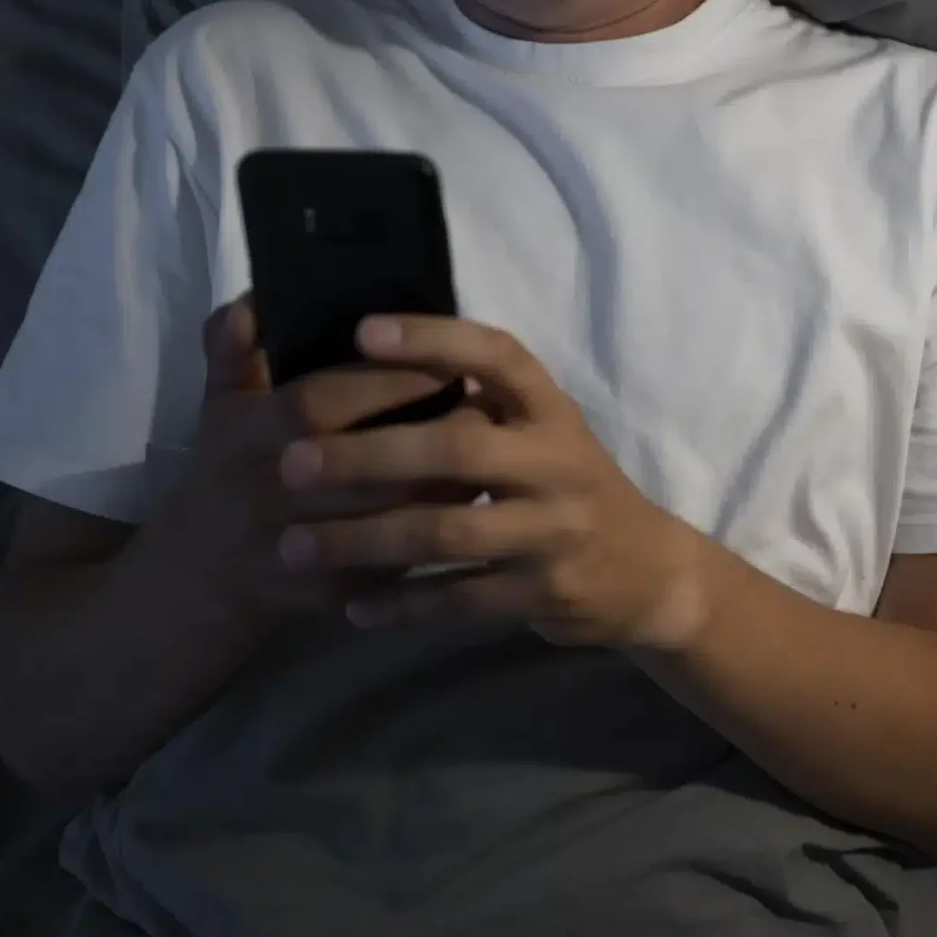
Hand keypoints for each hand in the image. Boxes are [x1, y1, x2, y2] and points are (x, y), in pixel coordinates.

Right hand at [142, 295, 479, 620]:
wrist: (203, 571)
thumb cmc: (227, 464)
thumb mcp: (221, 402)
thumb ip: (234, 347)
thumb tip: (255, 299)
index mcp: (243, 436)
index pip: (319, 404)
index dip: (382, 383)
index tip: (445, 359)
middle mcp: (262, 496)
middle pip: (357, 467)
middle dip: (427, 436)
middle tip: (485, 405)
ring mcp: (293, 552)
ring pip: (382, 523)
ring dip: (442, 489)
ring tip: (492, 453)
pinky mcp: (323, 597)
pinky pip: (389, 571)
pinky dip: (432, 541)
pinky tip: (471, 509)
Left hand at [266, 314, 709, 650]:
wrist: (645, 572)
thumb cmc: (567, 485)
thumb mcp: (543, 431)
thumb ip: (481, 405)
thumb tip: (374, 358)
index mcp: (552, 410)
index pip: (498, 356)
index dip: (433, 339)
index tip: (361, 331)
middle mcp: (558, 462)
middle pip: (456, 450)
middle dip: (366, 455)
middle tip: (290, 463)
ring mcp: (554, 530)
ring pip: (447, 534)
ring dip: (364, 540)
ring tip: (295, 544)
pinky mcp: (545, 592)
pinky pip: (460, 600)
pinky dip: (403, 604)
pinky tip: (353, 606)